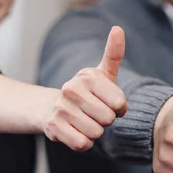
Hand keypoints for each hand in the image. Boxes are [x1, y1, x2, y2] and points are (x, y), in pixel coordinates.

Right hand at [44, 26, 127, 150]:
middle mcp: (72, 89)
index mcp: (88, 76)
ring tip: (86, 121)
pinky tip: (78, 131)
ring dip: (95, 132)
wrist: (54, 109)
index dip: (119, 108)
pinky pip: (82, 143)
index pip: (119, 103)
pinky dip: (84, 142)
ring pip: (96, 132)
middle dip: (106, 120)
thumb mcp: (103, 73)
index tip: (110, 103)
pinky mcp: (54, 127)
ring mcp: (61, 108)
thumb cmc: (89, 92)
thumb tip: (118, 28)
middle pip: (108, 119)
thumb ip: (114, 53)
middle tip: (96, 113)